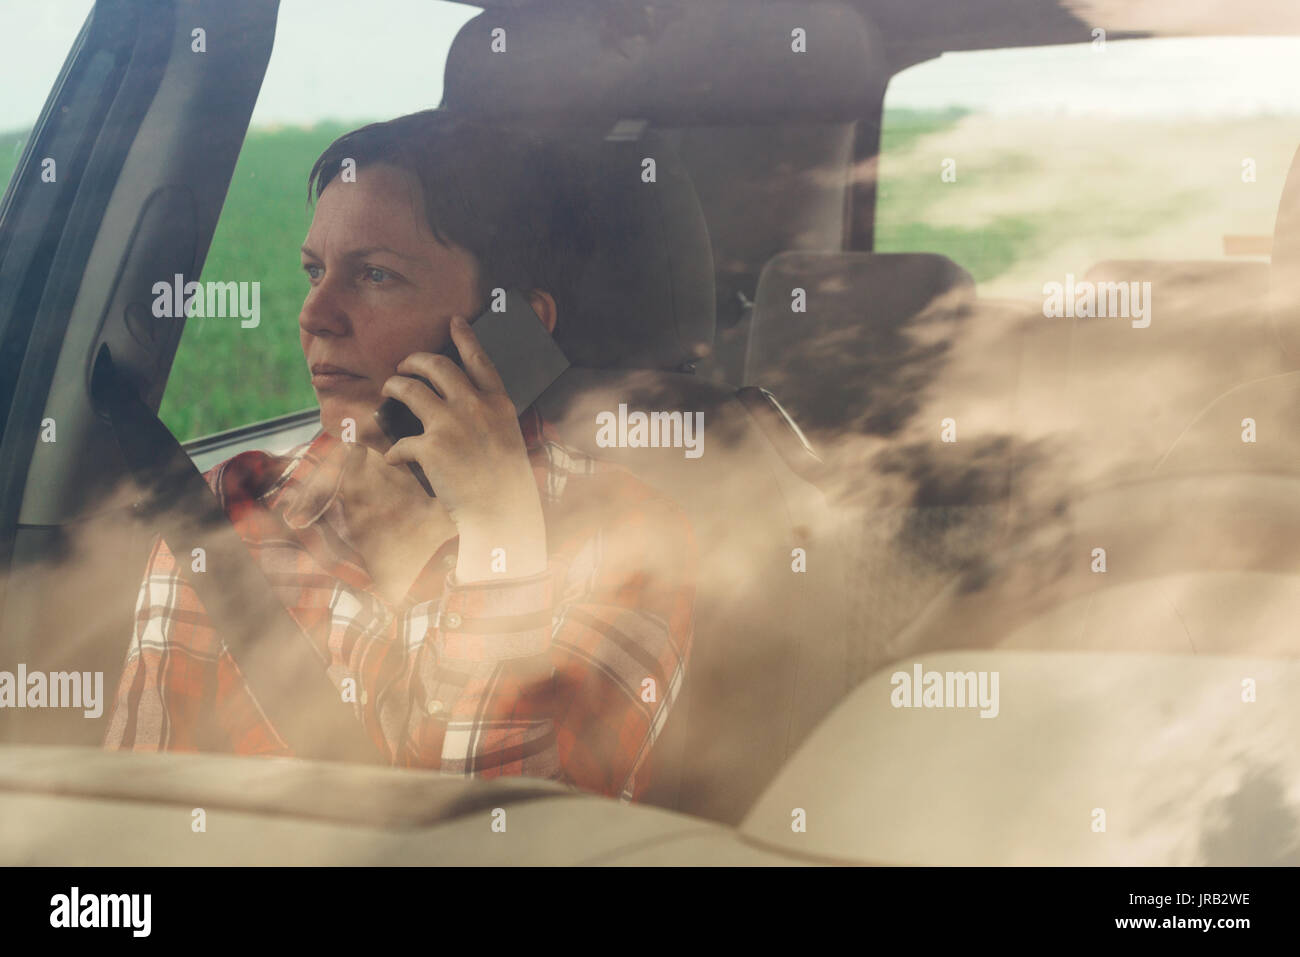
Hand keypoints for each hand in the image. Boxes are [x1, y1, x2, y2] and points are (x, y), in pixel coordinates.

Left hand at [381, 316, 546, 579]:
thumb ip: (487, 417)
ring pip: (410, 389)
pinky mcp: (430, 447)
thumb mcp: (507, 438)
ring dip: (394, 387)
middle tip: (404, 366)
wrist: (502, 511)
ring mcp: (451, 423)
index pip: (479, 359)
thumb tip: (462, 407)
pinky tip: (393, 458)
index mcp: (497, 403)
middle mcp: (474, 405)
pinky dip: (395, 451)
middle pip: (437, 366)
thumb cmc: (506, 481)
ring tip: (388, 391)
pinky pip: (401, 441)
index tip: (454, 322)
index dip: (465, 337)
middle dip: (415, 360)